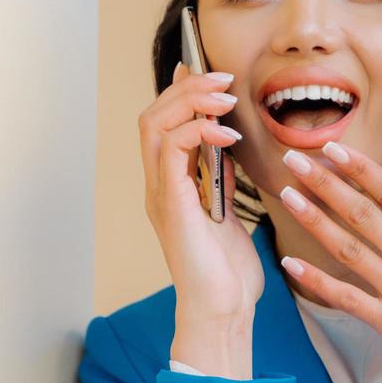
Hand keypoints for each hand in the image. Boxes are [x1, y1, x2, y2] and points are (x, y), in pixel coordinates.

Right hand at [139, 62, 262, 323]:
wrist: (222, 310)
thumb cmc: (228, 273)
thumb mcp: (228, 213)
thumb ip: (220, 178)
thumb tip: (222, 144)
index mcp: (170, 187)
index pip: (162, 124)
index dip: (179, 92)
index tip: (207, 71)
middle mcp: (158, 186)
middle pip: (152, 116)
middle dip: (187, 88)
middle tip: (222, 80)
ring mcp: (160, 194)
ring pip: (154, 125)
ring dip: (190, 102)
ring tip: (224, 97)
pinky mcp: (170, 203)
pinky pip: (171, 150)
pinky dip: (197, 131)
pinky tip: (226, 135)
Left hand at [277, 141, 381, 382]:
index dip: (361, 169)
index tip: (334, 147)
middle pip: (362, 214)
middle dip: (325, 184)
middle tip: (293, 158)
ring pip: (348, 250)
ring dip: (315, 221)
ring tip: (286, 196)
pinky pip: (347, 300)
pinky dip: (316, 282)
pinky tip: (289, 263)